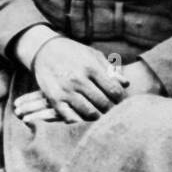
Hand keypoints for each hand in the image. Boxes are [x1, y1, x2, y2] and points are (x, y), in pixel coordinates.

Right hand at [14, 59, 161, 124]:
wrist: (44, 50)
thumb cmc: (74, 53)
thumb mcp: (93, 55)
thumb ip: (110, 70)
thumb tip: (126, 84)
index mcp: (91, 67)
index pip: (113, 90)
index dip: (121, 99)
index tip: (121, 102)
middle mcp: (79, 79)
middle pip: (103, 103)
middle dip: (111, 110)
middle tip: (113, 112)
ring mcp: (66, 90)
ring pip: (89, 112)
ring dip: (98, 117)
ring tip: (101, 116)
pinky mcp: (54, 99)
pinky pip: (70, 117)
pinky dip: (80, 121)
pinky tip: (84, 119)